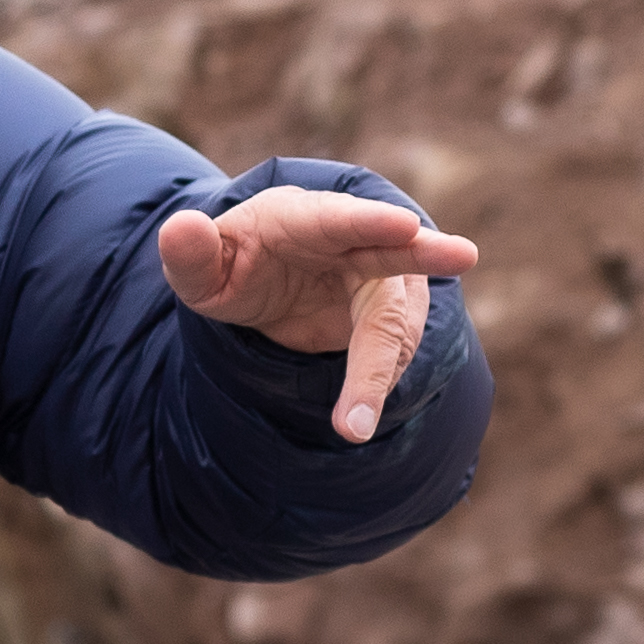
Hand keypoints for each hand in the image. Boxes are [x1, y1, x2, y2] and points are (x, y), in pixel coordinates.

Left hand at [156, 185, 481, 443]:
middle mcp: (353, 244)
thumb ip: (189, 255)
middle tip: (464, 255)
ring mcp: (377, 282)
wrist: (270, 285)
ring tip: (353, 425)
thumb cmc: (234, 266)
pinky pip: (387, 354)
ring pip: (391, 323)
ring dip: (379, 370)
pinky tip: (353, 420)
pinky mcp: (385, 322)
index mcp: (303, 217)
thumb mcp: (203, 268)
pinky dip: (373, 386)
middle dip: (426, 253)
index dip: (371, 222)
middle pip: (393, 252)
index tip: (405, 224)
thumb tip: (179, 226)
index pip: (338, 218)